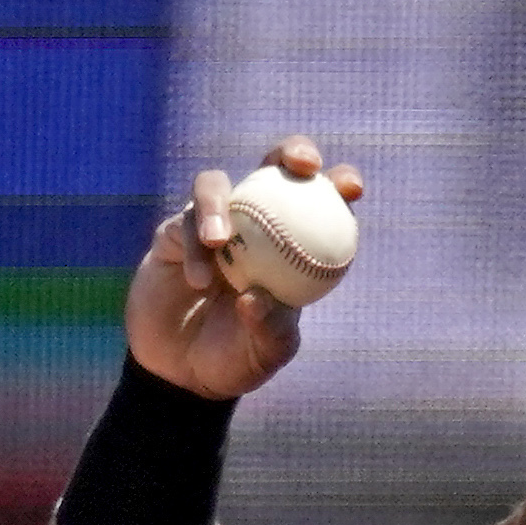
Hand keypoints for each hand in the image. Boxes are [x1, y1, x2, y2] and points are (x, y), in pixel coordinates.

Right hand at [123, 136, 360, 400]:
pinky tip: (199, 278)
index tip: (352, 187)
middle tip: (301, 164)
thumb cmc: (237, 359)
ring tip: (220, 243)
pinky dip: (193, 248)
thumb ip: (270, 326)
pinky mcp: (173, 233)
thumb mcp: (266, 351)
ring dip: (219, 206)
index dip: (339, 185)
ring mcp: (212, 224)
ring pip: (216, 186)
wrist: (183, 372)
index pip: (322, 206)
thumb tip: (256, 296)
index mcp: (292, 247)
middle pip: (274, 169)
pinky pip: (183, 224)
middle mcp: (254, 225)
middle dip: (292, 152)